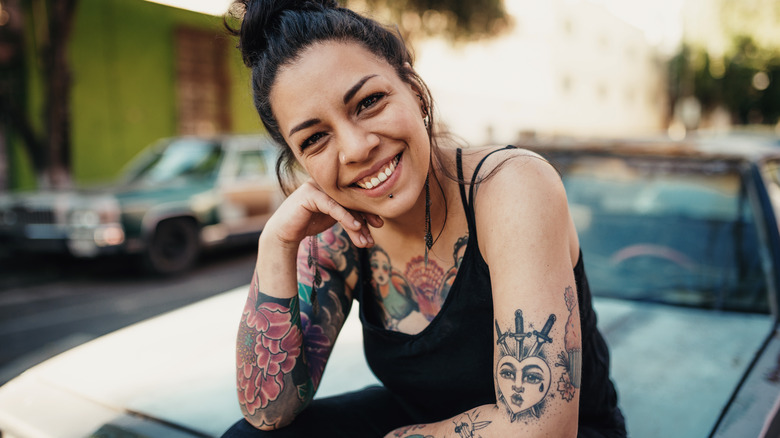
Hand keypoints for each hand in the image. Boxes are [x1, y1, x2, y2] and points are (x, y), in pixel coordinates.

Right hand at [265, 180, 382, 248]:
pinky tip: (356, 227)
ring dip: (357, 225)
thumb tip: (376, 223)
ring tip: (365, 241)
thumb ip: (350, 215)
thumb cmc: (309, 223)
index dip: (368, 211)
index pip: (355, 196)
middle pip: (351, 200)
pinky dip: (346, 218)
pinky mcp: (310, 194)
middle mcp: (326, 182)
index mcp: (333, 185)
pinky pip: (333, 206)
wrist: (284, 232)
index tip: (378, 225)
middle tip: (373, 237)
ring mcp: (317, 186)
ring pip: (344, 205)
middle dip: (365, 219)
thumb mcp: (333, 218)